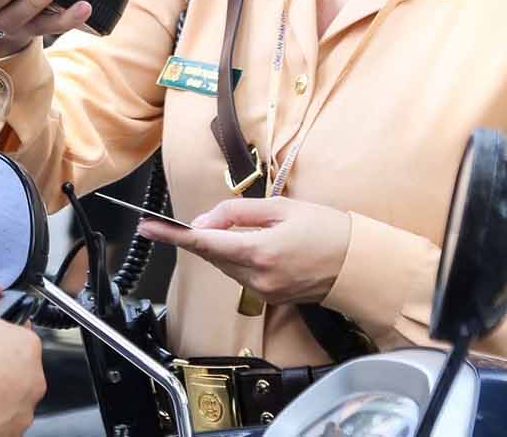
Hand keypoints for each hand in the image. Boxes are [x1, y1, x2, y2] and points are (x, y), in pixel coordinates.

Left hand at [137, 197, 350, 305]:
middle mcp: (257, 278)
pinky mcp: (270, 298)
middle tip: (206, 218)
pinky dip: (239, 258)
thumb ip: (236, 212)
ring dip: (223, 247)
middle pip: (212, 255)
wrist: (359, 264)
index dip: (172, 234)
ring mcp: (263, 292)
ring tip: (248, 229)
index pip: (203, 243)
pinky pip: (241, 275)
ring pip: (225, 266)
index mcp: (258, 252)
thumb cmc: (326, 229)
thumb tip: (203, 222)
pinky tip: (256, 245)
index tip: (148, 227)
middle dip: (203, 235)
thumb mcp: (281, 207)